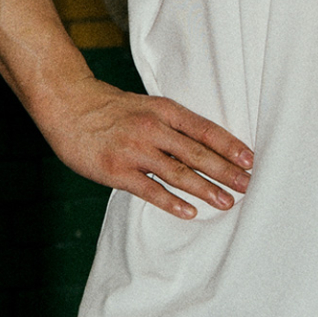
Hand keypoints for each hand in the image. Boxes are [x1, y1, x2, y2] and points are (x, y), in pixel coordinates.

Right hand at [50, 80, 252, 220]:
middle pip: (196, 153)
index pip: (204, 129)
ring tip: (227, 202)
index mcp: (163, 110)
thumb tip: (204, 148)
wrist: (67, 104)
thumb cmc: (109, 109)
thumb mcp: (145, 106)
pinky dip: (171, 202)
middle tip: (248, 185)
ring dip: (205, 189)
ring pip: (177, 172)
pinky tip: (190, 212)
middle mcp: (152, 128)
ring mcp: (134, 150)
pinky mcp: (117, 171)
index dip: (229, 145)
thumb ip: (172, 125)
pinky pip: (149, 190)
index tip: (250, 161)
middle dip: (225, 171)